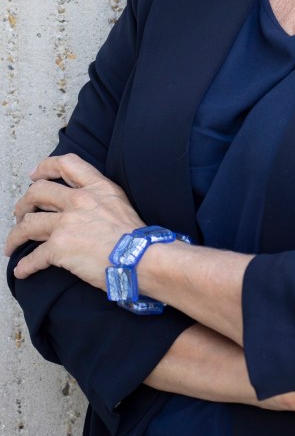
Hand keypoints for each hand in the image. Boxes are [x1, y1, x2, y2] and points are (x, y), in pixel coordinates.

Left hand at [5, 154, 143, 289]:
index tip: (35, 174)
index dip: (45, 167)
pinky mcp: (59, 248)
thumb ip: (100, 198)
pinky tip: (22, 271)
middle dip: (24, 203)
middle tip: (21, 213)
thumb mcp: (120, 202)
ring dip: (16, 235)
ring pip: (28, 224)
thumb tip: (89, 207)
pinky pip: (34, 257)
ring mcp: (67, 223)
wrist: (140, 257)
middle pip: (38, 192)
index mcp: (96, 187)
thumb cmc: (135, 237)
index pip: (66, 164)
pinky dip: (25, 266)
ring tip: (13, 244)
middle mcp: (79, 200)